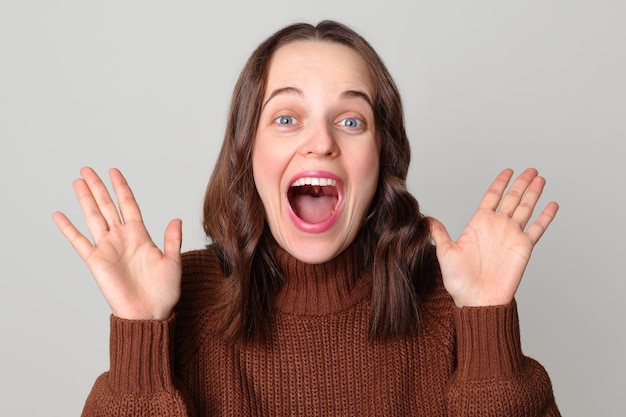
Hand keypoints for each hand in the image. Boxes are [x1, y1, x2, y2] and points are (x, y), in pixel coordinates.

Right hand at [52, 167, 181, 319]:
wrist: (150, 314)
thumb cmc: (164, 292)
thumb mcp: (173, 262)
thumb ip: (173, 239)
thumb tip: (176, 219)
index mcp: (140, 236)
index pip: (128, 205)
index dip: (121, 188)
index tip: (114, 172)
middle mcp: (122, 238)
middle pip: (107, 206)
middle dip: (98, 187)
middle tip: (87, 169)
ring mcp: (107, 248)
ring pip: (93, 217)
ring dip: (85, 199)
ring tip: (77, 181)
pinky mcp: (96, 261)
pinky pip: (79, 241)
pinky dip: (68, 229)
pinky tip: (59, 215)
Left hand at [428, 168, 558, 306]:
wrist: (477, 301)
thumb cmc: (459, 282)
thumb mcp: (445, 253)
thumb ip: (439, 234)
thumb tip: (426, 219)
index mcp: (479, 224)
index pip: (492, 197)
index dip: (500, 183)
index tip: (507, 171)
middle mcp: (497, 227)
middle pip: (512, 198)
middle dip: (521, 183)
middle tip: (531, 169)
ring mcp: (511, 236)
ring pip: (525, 208)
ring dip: (534, 193)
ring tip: (541, 178)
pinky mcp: (523, 247)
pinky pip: (537, 228)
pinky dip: (545, 217)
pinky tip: (552, 204)